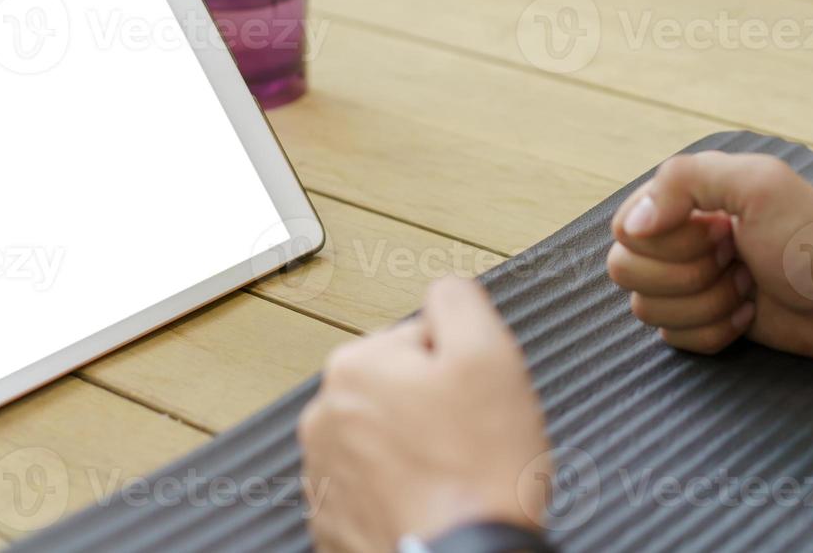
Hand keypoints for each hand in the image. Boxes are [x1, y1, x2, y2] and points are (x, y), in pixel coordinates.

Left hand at [298, 277, 552, 551]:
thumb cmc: (476, 472)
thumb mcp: (489, 354)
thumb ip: (458, 300)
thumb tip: (443, 290)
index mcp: (355, 366)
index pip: (421, 341)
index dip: (460, 368)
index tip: (474, 400)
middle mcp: (324, 417)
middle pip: (400, 391)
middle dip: (436, 409)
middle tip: (470, 441)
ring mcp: (324, 475)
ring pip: (388, 442)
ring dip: (418, 453)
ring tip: (453, 478)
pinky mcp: (333, 522)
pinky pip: (376, 490)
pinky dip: (402, 495)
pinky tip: (432, 506)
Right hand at [607, 151, 812, 359]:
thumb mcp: (758, 184)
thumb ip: (684, 180)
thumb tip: (633, 225)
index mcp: (686, 198)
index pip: (626, 227)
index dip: (667, 240)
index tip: (721, 232)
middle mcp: (679, 238)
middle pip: (626, 270)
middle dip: (686, 275)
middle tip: (736, 260)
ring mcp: (689, 282)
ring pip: (645, 309)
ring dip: (703, 304)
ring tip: (747, 287)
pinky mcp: (703, 320)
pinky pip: (673, 339)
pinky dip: (713, 331)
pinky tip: (749, 313)